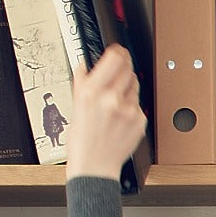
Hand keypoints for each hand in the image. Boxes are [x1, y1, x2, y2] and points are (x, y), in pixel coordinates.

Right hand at [66, 45, 146, 182]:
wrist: (95, 166)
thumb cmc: (82, 140)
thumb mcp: (75, 105)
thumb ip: (82, 80)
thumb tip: (85, 62)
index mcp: (91, 91)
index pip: (114, 57)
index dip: (118, 51)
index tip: (118, 50)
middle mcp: (111, 98)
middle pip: (128, 67)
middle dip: (124, 66)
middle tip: (119, 69)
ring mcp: (128, 109)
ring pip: (135, 85)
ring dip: (127, 86)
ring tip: (116, 100)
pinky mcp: (140, 120)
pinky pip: (138, 104)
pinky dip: (131, 106)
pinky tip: (121, 116)